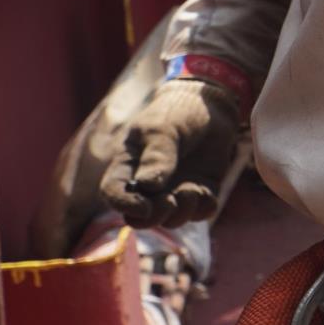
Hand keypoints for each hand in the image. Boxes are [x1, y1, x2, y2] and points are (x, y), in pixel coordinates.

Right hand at [101, 78, 243, 226]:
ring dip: (183, 212)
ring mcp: (175, 189)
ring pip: (172, 219)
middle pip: (142, 217)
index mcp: (128, 166)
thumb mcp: (162, 128)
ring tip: (192, 190)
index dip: (124, 206)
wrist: (210, 105)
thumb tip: (147, 187)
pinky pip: (200, 212)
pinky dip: (203, 208)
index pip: (113, 194)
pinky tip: (206, 192)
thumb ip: (156, 156)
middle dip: (156, 217)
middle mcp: (148, 185)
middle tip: (170, 201)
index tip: (143, 207)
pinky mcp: (201, 190)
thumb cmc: (176, 112)